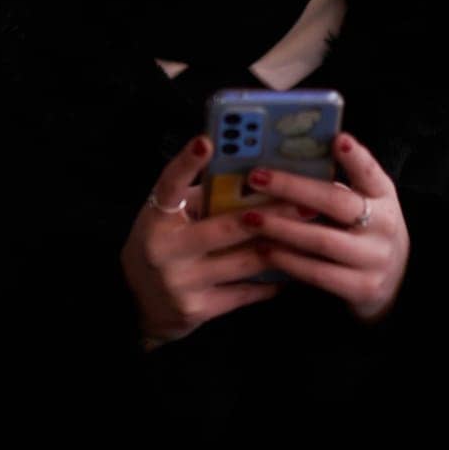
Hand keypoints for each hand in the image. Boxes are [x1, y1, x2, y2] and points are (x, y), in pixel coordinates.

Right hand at [121, 135, 307, 345]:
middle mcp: (165, 249)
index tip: (206, 141)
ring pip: (244, 261)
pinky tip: (292, 270)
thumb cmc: (162, 248)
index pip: (169, 185)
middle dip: (271, 214)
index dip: (186, 162)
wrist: (138, 304)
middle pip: (225, 226)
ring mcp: (181, 281)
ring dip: (280, 247)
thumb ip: (199, 199)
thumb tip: (248, 173)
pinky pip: (246, 291)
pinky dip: (271, 280)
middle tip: (306, 202)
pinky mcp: (198, 309)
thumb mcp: (168, 219)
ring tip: (311, 234)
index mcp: (156, 218)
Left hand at [238, 131, 409, 323]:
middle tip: (255, 177)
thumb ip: (333, 184)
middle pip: (338, 203)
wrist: (395, 280)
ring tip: (250, 218)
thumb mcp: (361, 202)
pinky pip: (318, 274)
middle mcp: (386, 225)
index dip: (356, 157)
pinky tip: (264, 250)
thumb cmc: (363, 230)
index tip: (338, 139)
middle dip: (292, 188)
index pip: (371, 172)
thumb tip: (280, 159)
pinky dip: (288, 261)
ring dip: (282, 228)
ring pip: (323, 241)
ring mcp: (376, 259)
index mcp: (383, 196)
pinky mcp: (363, 288)